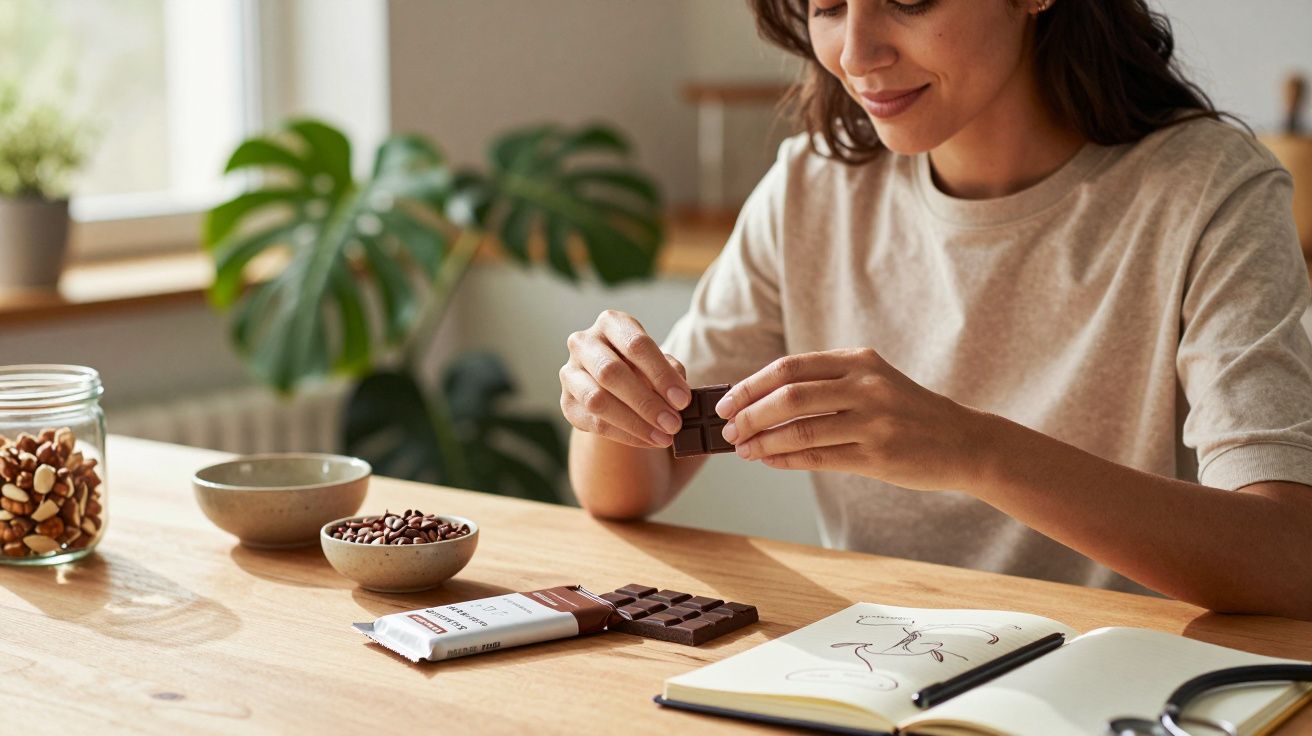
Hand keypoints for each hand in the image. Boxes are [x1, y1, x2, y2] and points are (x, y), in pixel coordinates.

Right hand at [560, 310, 692, 448]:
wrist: (616, 385)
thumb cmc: (642, 367)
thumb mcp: (659, 362)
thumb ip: (669, 373)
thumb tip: (677, 397)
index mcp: (611, 323)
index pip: (636, 344)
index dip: (661, 374)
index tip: (683, 400)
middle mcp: (584, 343)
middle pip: (611, 372)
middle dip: (646, 402)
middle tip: (673, 424)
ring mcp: (570, 373)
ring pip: (597, 400)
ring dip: (634, 422)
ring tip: (663, 437)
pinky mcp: (567, 403)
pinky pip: (594, 423)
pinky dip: (625, 435)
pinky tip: (648, 440)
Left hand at [716, 348, 991, 491]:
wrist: (964, 442)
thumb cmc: (908, 412)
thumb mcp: (873, 382)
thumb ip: (827, 385)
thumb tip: (764, 400)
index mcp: (859, 362)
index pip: (790, 367)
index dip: (751, 385)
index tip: (727, 401)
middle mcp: (865, 386)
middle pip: (790, 395)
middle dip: (749, 413)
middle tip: (728, 428)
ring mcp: (873, 421)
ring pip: (802, 429)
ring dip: (763, 441)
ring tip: (743, 449)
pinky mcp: (878, 455)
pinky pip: (820, 457)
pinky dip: (787, 460)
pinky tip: (770, 461)